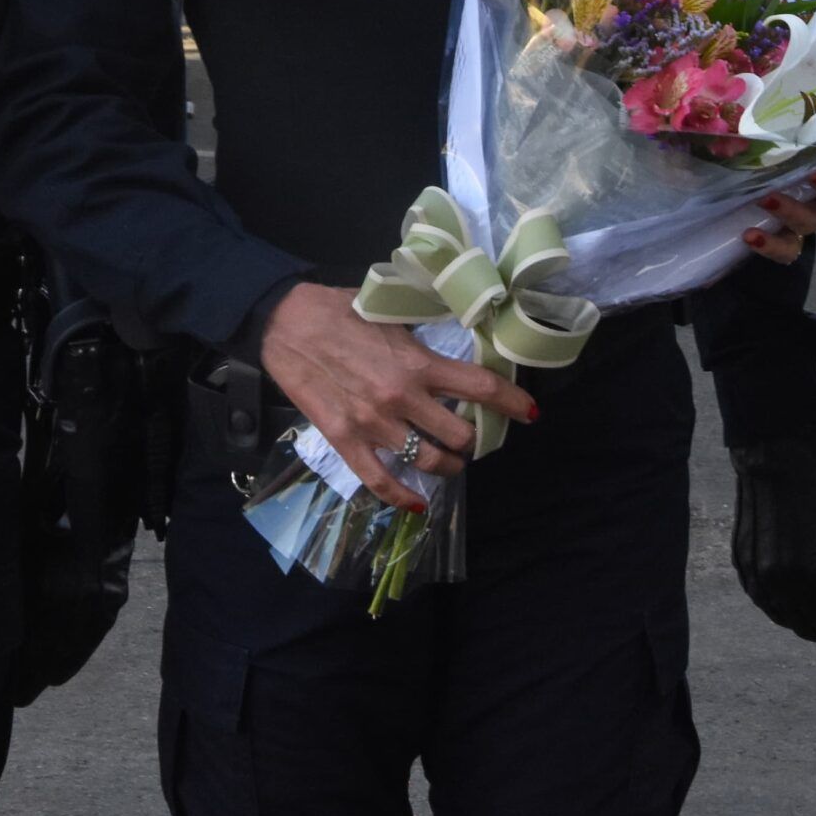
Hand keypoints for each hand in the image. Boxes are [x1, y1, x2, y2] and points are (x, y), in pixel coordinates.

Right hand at [257, 281, 534, 508]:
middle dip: (473, 440)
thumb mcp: (391, 312)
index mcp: (419, 362)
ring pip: (429, 463)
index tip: (531, 412)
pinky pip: (380, 482)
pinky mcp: (346, 440)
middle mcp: (403, 398)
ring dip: (447, 467)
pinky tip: (417, 506)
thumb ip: (422, 334)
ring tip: (449, 463)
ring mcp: (375, 424)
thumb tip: (453, 336)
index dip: (514, 403)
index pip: (481, 388)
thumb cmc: (338, 308)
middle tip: (471, 436)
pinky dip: (403, 499)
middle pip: (460, 436)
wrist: (285, 322)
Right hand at [729, 435, 815, 656]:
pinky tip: (800, 603)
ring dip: (808, 626)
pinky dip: (783, 609)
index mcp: (804, 574)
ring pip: (783, 618)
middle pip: (806, 627)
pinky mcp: (741, 559)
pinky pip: (763, 600)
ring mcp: (751, 571)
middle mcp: (772, 580)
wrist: (777, 448)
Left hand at [744, 68, 815, 267]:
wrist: (757, 152)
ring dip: (791, 214)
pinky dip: (771, 246)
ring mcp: (805, 211)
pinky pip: (785, 248)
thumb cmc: (799, 123)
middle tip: (806, 175)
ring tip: (764, 198)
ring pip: (809, 223)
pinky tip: (749, 234)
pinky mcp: (779, 230)